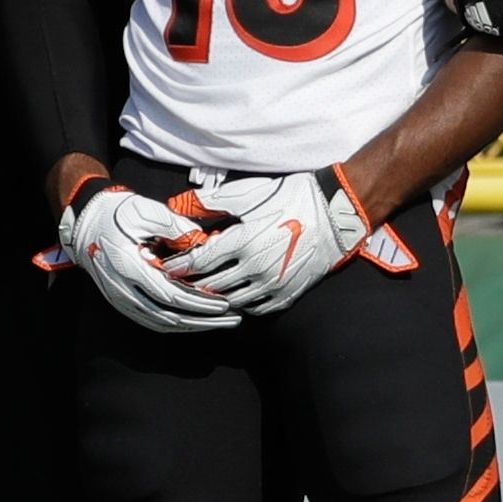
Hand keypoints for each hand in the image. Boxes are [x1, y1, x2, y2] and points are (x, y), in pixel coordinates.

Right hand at [60, 181, 230, 331]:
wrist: (86, 220)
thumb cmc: (115, 213)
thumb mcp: (147, 211)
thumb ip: (176, 227)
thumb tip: (204, 241)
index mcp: (129, 266)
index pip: (171, 295)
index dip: (200, 302)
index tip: (224, 303)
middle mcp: (122, 288)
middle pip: (168, 316)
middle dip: (203, 320)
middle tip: (231, 319)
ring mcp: (120, 298)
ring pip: (160, 323)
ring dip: (191, 326)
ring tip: (218, 323)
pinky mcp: (121, 301)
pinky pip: (150, 321)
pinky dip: (174, 325)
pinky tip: (193, 322)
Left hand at [163, 166, 388, 310]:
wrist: (335, 214)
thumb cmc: (290, 199)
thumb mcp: (247, 193)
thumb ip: (209, 201)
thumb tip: (177, 204)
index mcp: (243, 242)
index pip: (199, 262)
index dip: (179, 266)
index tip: (166, 266)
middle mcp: (256, 269)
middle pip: (211, 286)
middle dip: (191, 284)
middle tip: (178, 281)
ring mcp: (273, 284)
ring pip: (232, 301)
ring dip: (214, 296)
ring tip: (201, 290)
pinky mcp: (288, 294)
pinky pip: (256, 308)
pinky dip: (240, 304)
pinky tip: (232, 296)